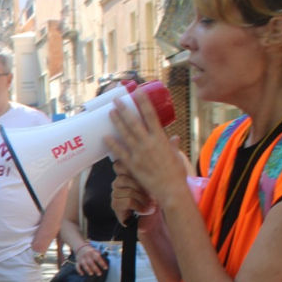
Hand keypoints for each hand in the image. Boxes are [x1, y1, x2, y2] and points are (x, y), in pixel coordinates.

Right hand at [73, 244, 107, 275]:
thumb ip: (100, 256)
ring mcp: (81, 259)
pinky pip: (77, 267)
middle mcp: (87, 255)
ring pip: (84, 265)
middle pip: (91, 262)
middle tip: (99, 274)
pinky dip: (79, 271)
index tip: (106, 268)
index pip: (98, 258)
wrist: (81, 248)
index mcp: (92, 252)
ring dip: (88, 270)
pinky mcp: (77, 262)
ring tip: (91, 274)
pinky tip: (82, 274)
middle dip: (95, 269)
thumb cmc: (91, 252)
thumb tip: (105, 263)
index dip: (102, 263)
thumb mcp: (96, 251)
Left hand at [104, 93, 187, 211]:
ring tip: (110, 113)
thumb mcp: (176, 154)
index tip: (137, 92)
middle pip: (134, 122)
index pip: (151, 115)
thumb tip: (174, 138)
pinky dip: (112, 144)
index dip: (143, 102)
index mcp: (161, 138)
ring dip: (116, 122)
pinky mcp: (132, 164)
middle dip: (124, 110)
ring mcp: (139, 153)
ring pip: (125, 134)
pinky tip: (105, 137)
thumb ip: (172, 145)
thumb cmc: (176, 172)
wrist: (171, 189)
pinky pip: (119, 152)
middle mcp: (149, 143)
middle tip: (116, 100)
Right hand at [110, 169, 157, 224]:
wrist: (152, 221)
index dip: (128, 168)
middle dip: (141, 187)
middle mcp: (118, 182)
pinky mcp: (115, 205)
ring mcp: (115, 193)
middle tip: (152, 194)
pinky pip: (128, 201)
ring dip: (142, 198)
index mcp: (127, 174)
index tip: (142, 175)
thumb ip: (149, 174)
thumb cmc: (155, 200)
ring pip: (128, 190)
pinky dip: (139, 206)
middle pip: (125, 178)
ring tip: (150, 204)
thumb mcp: (154, 184)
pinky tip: (144, 210)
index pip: (120, 165)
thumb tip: (151, 166)